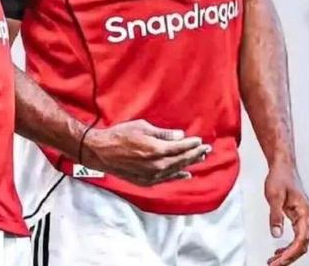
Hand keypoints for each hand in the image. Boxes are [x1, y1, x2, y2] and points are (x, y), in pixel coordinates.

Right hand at [81, 119, 210, 185]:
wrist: (101, 152)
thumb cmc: (120, 135)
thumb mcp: (142, 127)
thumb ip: (162, 134)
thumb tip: (180, 136)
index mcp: (156, 150)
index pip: (180, 148)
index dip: (192, 144)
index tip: (200, 140)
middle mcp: (157, 165)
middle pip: (181, 160)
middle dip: (195, 154)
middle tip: (207, 150)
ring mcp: (152, 175)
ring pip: (176, 170)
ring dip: (189, 164)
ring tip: (200, 159)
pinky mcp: (146, 181)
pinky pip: (167, 179)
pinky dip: (178, 175)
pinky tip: (186, 174)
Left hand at [265, 161, 308, 264]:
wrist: (282, 165)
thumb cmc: (280, 177)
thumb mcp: (274, 195)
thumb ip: (275, 215)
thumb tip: (276, 235)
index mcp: (305, 214)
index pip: (301, 241)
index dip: (290, 254)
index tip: (278, 262)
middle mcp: (307, 218)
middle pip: (302, 245)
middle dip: (288, 258)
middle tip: (273, 265)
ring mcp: (303, 218)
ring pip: (299, 242)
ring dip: (288, 253)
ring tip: (273, 261)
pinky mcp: (298, 217)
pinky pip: (296, 236)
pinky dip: (288, 245)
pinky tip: (278, 251)